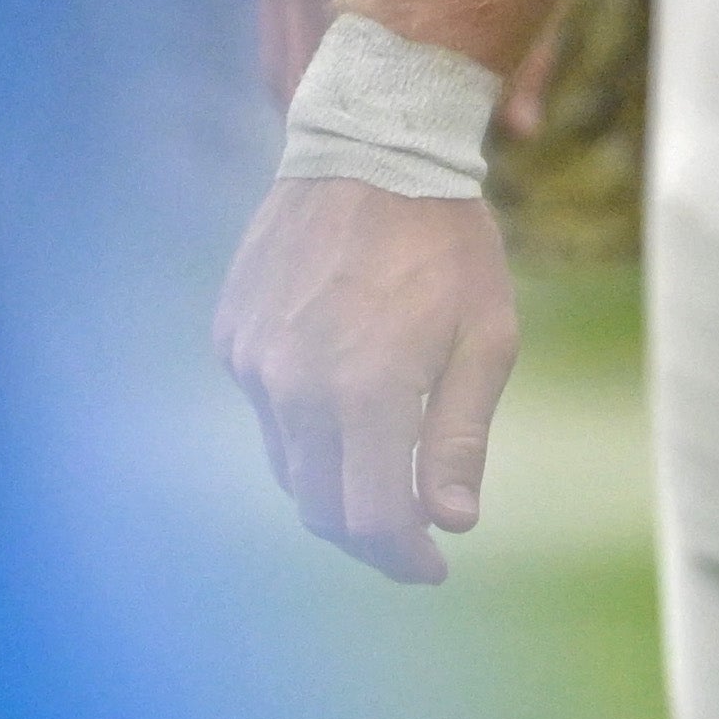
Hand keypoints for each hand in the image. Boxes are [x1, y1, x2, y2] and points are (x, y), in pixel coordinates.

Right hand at [214, 173, 518, 583]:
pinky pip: (265, 410)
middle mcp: (294, 386)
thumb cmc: (448, 244)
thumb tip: (453, 521)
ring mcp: (253, 362)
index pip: (371, 518)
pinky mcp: (232, 338)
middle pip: (321, 506)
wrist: (372, 151)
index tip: (433, 567)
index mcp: (365, 391)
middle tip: (412, 537)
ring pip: (288, 464)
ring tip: (382, 477)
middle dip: (369, 534)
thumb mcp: (487, 336)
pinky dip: (303, 427)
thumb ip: (460, 434)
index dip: (403, 557)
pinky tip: (341, 403)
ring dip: (334, 484)